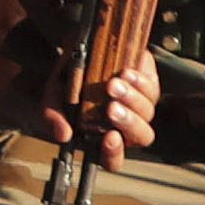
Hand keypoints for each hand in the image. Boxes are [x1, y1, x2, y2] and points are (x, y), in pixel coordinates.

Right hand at [30, 57, 160, 169]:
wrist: (80, 45)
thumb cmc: (67, 78)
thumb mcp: (53, 95)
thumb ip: (52, 116)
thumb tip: (64, 135)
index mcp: (100, 134)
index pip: (112, 159)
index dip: (113, 154)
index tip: (109, 137)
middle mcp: (124, 124)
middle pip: (141, 137)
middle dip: (127, 123)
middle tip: (110, 108)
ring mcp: (140, 105)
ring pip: (148, 113)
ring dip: (132, 100)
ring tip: (112, 84)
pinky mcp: (148, 84)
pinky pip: (152, 89)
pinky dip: (140, 83)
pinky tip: (125, 73)